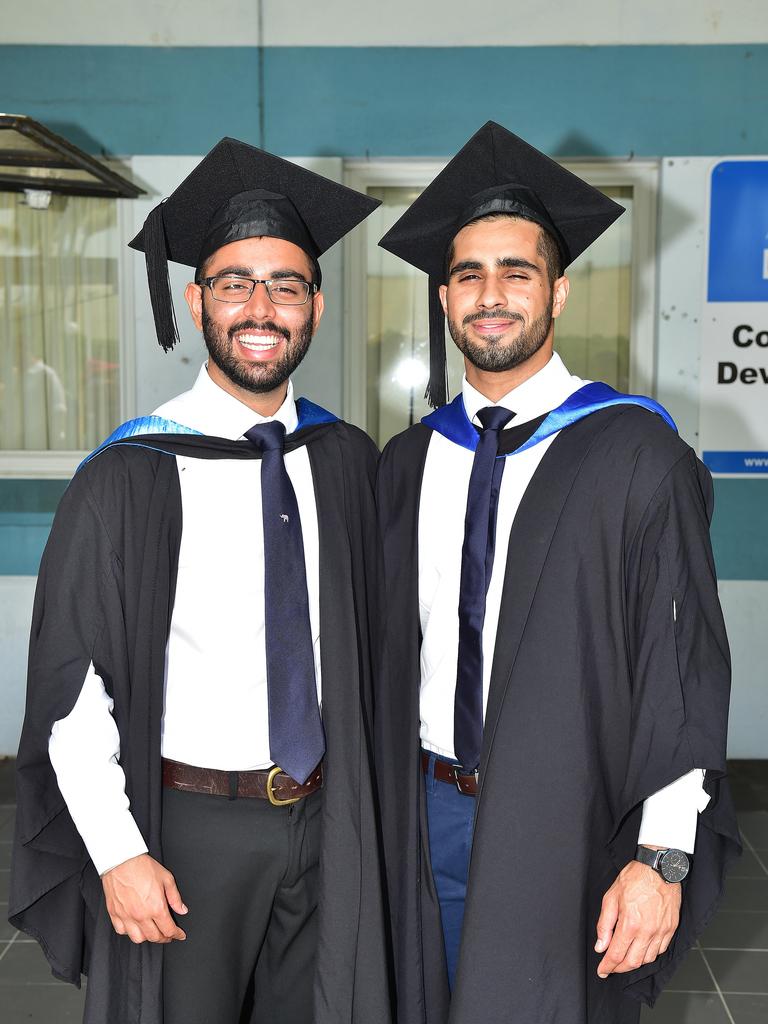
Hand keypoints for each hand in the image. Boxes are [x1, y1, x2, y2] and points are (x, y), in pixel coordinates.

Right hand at [101, 853, 187, 943]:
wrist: (122, 860)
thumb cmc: (143, 867)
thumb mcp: (166, 878)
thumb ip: (175, 897)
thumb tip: (182, 909)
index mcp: (156, 907)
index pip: (168, 929)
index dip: (176, 934)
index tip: (179, 935)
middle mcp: (141, 915)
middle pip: (154, 937)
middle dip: (164, 938)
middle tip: (168, 934)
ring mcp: (126, 916)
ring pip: (138, 938)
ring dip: (147, 937)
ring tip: (152, 931)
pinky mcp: (115, 914)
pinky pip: (122, 931)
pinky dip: (129, 932)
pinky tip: (135, 926)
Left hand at [595, 859, 680, 976]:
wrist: (658, 868)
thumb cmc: (634, 878)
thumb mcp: (611, 897)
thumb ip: (604, 925)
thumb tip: (601, 946)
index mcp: (630, 924)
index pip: (617, 955)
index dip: (607, 966)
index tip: (602, 970)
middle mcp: (647, 931)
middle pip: (633, 962)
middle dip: (620, 968)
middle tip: (611, 967)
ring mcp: (661, 931)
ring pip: (648, 959)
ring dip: (635, 963)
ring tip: (625, 958)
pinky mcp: (671, 928)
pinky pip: (661, 950)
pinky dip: (650, 954)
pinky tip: (642, 950)